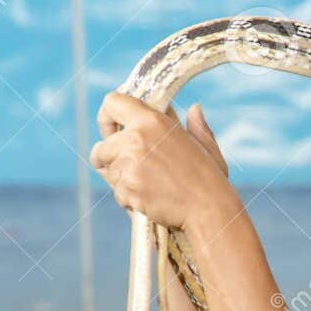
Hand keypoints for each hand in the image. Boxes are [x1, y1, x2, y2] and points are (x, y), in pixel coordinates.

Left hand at [89, 94, 232, 228]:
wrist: (208, 208)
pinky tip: (150, 200)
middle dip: (110, 160)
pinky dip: (129, 200)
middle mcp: (136, 138)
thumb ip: (194, 125)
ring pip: (108, 173)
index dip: (106, 118)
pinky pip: (117, 193)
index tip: (110, 131)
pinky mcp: (128, 188)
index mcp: (152, 121)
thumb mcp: (204, 144)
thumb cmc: (209, 178)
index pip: (112, 103)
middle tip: (129, 169)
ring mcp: (130, 164)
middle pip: (101, 147)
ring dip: (121, 182)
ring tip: (147, 186)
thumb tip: (194, 109)